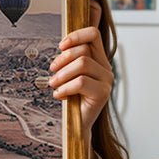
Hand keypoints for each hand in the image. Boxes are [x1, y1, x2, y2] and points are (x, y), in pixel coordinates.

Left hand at [49, 0, 112, 146]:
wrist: (77, 123)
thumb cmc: (72, 97)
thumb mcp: (69, 74)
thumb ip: (70, 59)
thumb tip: (63, 46)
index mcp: (99, 59)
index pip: (94, 34)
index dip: (76, 35)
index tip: (60, 46)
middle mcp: (106, 68)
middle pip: (84, 50)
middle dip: (62, 59)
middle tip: (51, 70)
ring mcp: (107, 80)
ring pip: (82, 63)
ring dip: (62, 74)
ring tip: (53, 84)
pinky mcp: (103, 93)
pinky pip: (81, 82)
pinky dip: (64, 87)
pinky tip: (59, 95)